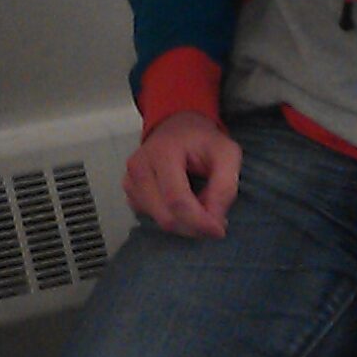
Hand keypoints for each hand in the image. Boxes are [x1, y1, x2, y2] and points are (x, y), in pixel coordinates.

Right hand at [124, 112, 241, 236]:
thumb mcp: (226, 154)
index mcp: (162, 153)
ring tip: (200, 207)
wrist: (176, 126)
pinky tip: (183, 205)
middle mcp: (139, 168)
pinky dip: (173, 219)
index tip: (219, 230)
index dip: (199, 221)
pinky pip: (152, 218)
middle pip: (166, 216)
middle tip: (214, 220)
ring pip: (159, 221)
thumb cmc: (202, 140)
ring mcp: (130, 181)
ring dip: (185, 224)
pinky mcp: (130, 192)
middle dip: (194, 226)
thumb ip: (225, 187)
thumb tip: (214, 222)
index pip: (177, 200)